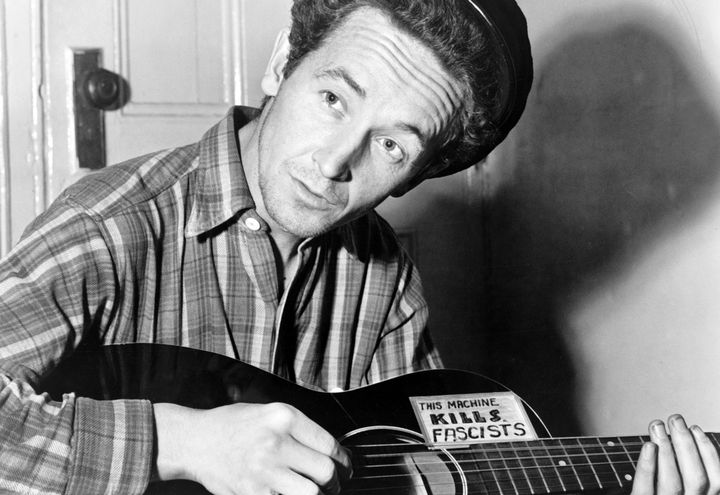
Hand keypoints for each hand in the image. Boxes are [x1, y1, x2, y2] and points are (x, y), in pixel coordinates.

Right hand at [153, 402, 351, 494]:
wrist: (195, 441)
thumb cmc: (232, 425)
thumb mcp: (267, 412)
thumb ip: (297, 429)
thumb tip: (329, 450)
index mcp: (283, 417)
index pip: (328, 443)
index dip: (343, 459)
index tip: (345, 466)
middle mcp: (276, 442)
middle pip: (325, 471)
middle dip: (334, 481)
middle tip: (334, 482)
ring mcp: (264, 471)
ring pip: (311, 493)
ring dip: (317, 494)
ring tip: (314, 490)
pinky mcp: (253, 494)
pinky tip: (287, 492)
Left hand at [632, 414, 719, 494]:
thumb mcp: (685, 492)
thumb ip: (691, 478)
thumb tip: (688, 444)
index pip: (716, 480)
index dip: (708, 452)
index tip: (696, 429)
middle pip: (697, 478)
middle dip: (686, 444)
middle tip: (674, 420)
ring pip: (674, 483)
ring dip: (667, 450)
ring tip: (658, 426)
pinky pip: (646, 489)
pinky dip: (647, 466)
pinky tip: (648, 446)